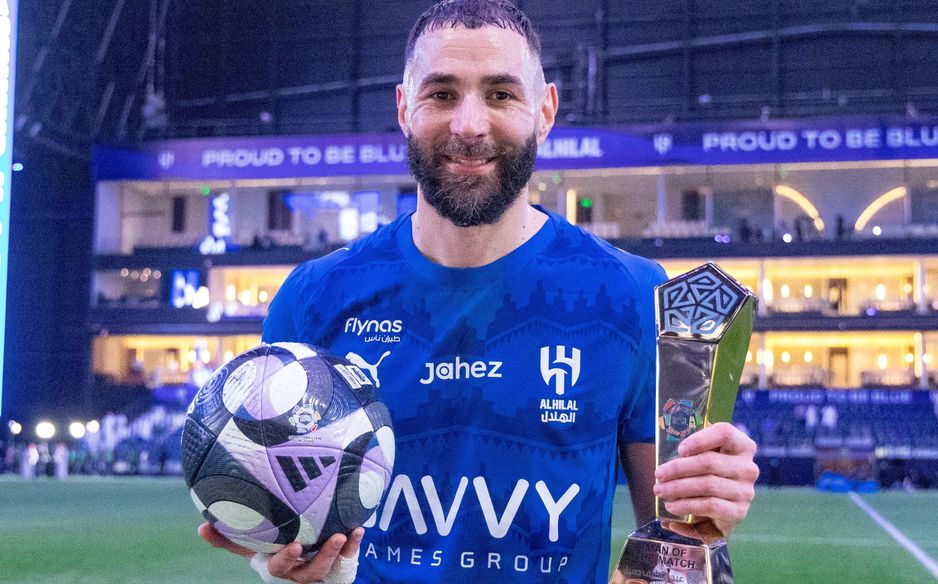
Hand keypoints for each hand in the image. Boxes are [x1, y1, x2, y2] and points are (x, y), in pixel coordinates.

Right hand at [198, 522, 364, 582]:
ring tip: (345, 533)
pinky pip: (348, 556)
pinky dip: (354, 543)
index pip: (279, 568)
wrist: (301, 563)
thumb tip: (201, 527)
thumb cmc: (272, 551)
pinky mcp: (338, 564)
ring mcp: (319, 570)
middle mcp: (299, 572)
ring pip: (330, 567)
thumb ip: (230, 539)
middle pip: (309, 572)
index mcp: (277, 567)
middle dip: (321, 558)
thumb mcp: (251, 547)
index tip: (295, 545)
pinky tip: (358, 528)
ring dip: (338, 551)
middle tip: (331, 539)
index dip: (286, 559)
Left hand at [653, 422, 758, 541]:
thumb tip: (666, 450)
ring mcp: (745, 491)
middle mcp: (748, 468)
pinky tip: (672, 506)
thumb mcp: (702, 456)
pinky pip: (710, 506)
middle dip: (678, 468)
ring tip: (660, 491)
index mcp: (742, 446)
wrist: (719, 509)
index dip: (701, 439)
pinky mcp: (738, 512)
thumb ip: (691, 448)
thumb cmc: (706, 474)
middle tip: (658, 474)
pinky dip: (687, 506)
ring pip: (708, 485)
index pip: (725, 433)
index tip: (679, 449)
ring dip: (678, 488)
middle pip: (709, 462)